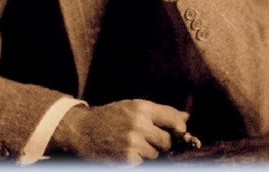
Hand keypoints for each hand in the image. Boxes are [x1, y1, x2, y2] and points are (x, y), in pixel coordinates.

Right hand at [48, 99, 188, 163]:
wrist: (82, 130)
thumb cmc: (110, 117)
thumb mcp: (133, 107)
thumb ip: (160, 112)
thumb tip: (186, 116)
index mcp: (142, 108)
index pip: (174, 119)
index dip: (180, 127)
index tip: (179, 131)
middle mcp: (139, 124)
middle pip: (168, 140)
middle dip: (162, 142)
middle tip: (149, 138)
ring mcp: (133, 143)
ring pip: (156, 153)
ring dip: (149, 152)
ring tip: (133, 143)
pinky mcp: (128, 159)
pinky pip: (144, 162)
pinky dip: (138, 160)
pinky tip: (126, 152)